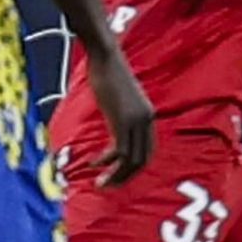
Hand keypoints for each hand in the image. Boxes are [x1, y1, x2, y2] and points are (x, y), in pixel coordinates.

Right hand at [83, 45, 154, 186]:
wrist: (105, 56)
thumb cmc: (107, 72)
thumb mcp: (120, 97)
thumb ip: (122, 113)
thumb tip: (114, 124)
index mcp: (148, 115)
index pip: (147, 150)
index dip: (134, 167)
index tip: (117, 174)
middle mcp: (146, 120)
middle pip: (142, 160)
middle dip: (125, 177)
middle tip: (107, 185)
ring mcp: (136, 121)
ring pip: (131, 160)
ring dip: (115, 175)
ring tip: (100, 184)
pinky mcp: (122, 121)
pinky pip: (119, 151)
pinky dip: (106, 162)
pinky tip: (93, 163)